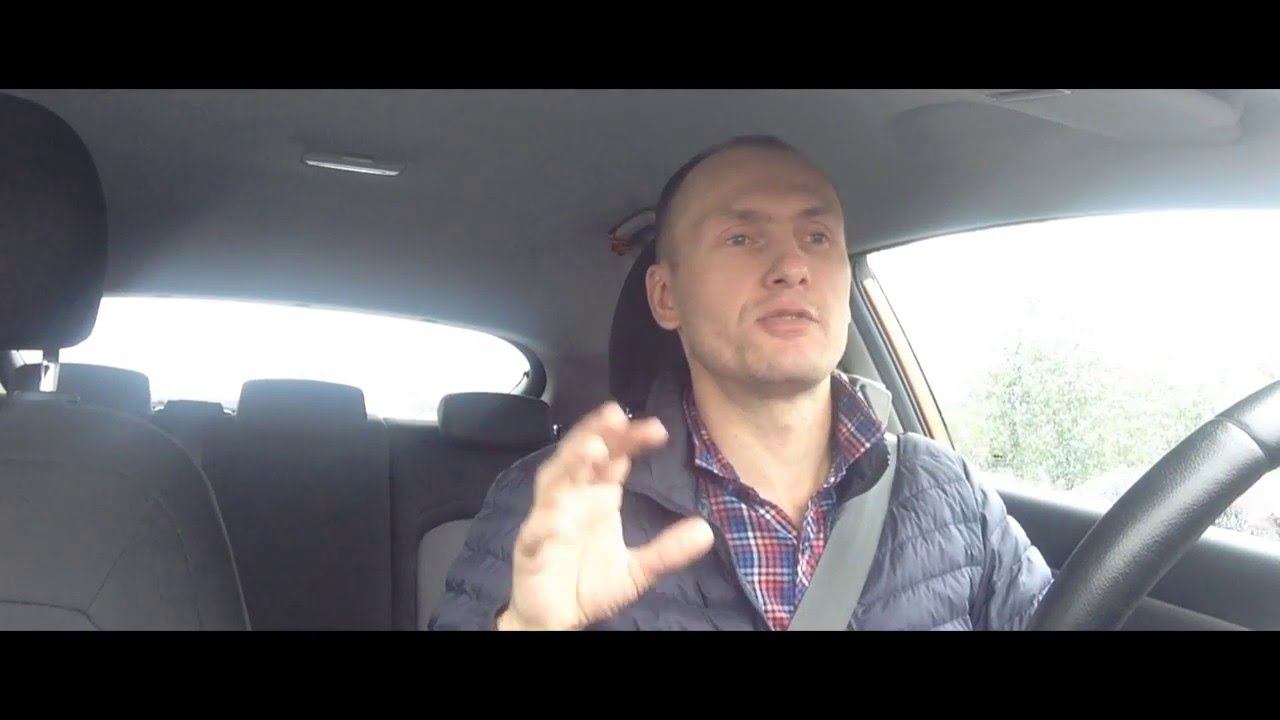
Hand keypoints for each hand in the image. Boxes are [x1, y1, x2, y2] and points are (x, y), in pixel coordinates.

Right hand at [498, 402, 714, 629]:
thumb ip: (668, 550)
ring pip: (554, 483)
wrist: (556, 618)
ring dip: (570, 465)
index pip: (614, 456)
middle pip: (579, 456)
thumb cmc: (589, 584)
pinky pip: (536, 533)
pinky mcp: (531, 549)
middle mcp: (571, 499)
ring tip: (591, 450)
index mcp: (597, 495)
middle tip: (615, 415)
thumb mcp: (637, 570)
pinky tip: (560, 519)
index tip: (657, 430)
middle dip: (595, 434)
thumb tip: (706, 531)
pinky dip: (545, 524)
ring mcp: (547, 520)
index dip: (630, 439)